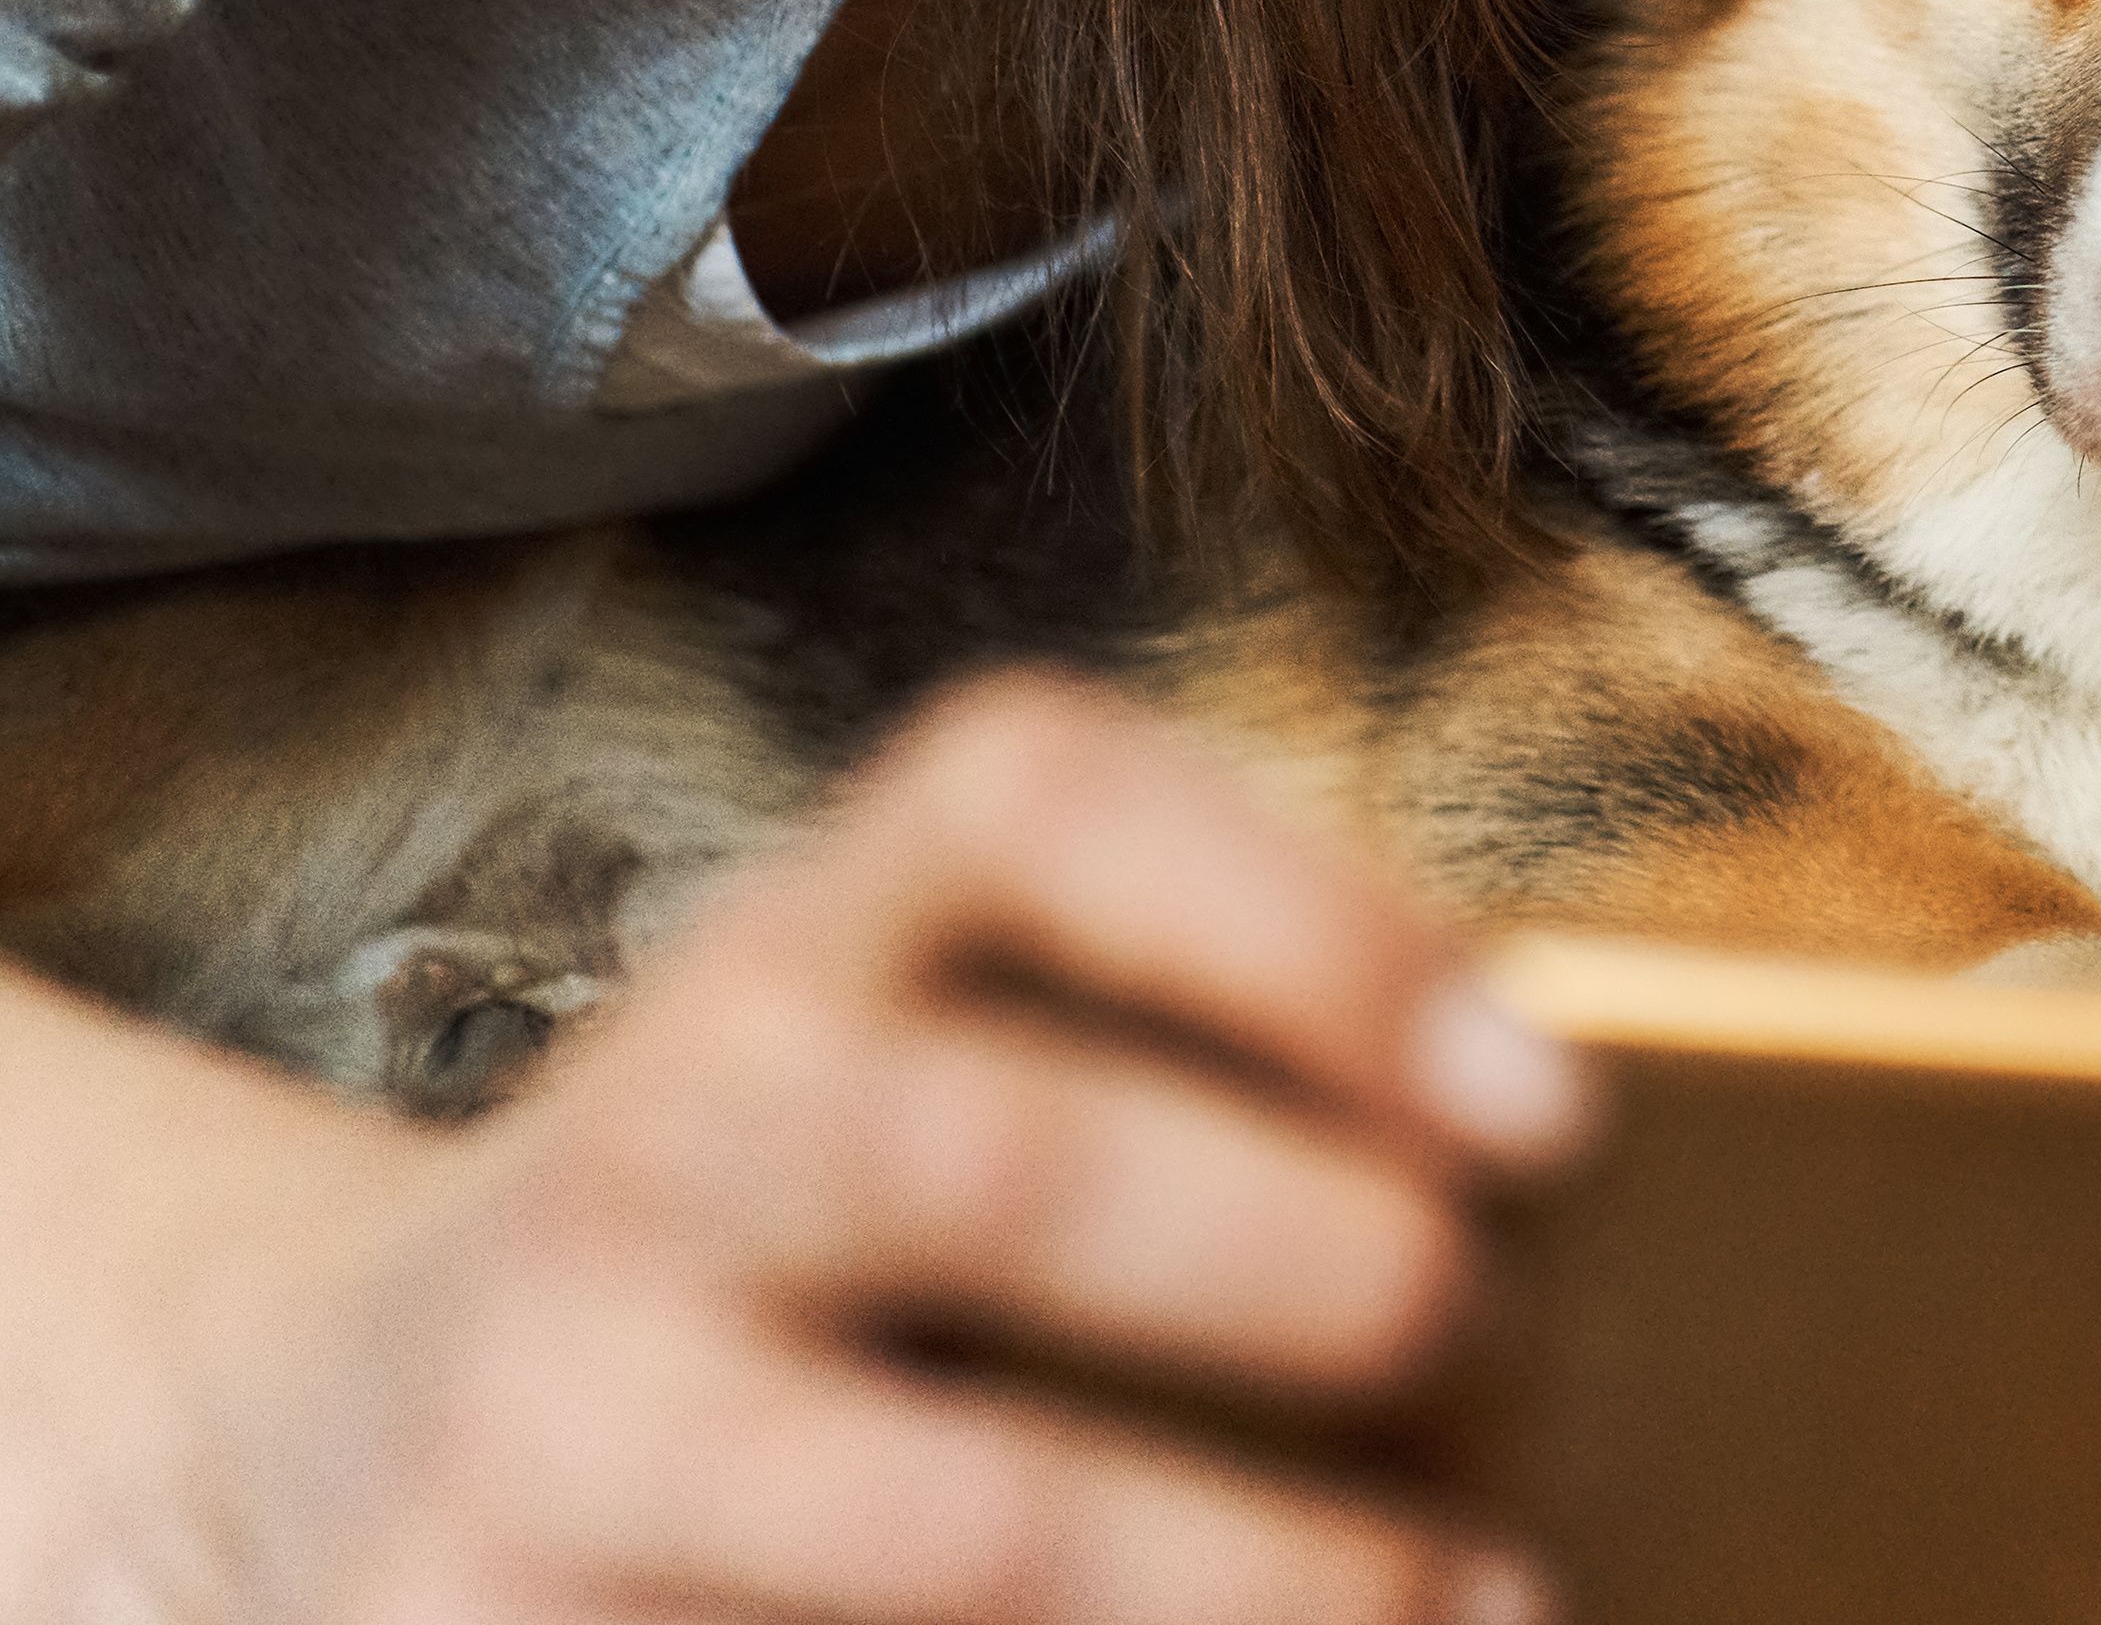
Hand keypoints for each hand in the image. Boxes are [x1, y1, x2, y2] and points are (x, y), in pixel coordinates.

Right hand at [127, 673, 1591, 1624]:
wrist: (307, 1440)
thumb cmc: (754, 1247)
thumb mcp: (890, 1067)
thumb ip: (1157, 1065)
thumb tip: (1530, 1171)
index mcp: (787, 948)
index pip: (1032, 803)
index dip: (1304, 924)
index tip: (1546, 1098)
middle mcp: (652, 1154)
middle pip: (990, 1155)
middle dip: (1281, 1255)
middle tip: (1487, 1331)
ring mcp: (557, 1428)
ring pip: (947, 1519)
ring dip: (1248, 1577)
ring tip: (1474, 1602)